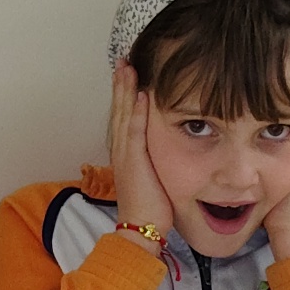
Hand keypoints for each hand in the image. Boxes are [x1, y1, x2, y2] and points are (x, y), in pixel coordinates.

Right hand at [105, 61, 179, 269]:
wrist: (140, 229)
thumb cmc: (150, 209)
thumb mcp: (154, 179)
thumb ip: (157, 162)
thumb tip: (168, 152)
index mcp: (126, 154)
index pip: (125, 117)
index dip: (126, 95)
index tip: (129, 75)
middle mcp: (122, 150)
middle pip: (121, 110)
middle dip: (122, 84)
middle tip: (124, 60)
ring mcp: (126, 155)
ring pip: (124, 115)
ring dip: (126, 90)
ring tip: (127, 67)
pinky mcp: (134, 161)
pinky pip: (135, 131)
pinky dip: (136, 111)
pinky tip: (141, 94)